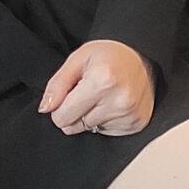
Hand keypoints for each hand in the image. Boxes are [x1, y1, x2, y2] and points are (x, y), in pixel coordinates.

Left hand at [39, 40, 154, 135]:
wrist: (142, 56)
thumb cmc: (109, 55)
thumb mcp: (77, 59)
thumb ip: (57, 84)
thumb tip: (46, 108)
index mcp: (102, 81)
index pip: (62, 117)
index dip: (60, 106)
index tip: (71, 93)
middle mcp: (119, 100)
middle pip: (74, 126)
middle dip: (75, 112)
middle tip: (89, 93)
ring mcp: (130, 114)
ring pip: (90, 130)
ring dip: (92, 115)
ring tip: (104, 96)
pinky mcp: (137, 123)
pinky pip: (107, 132)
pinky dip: (106, 120)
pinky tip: (114, 104)